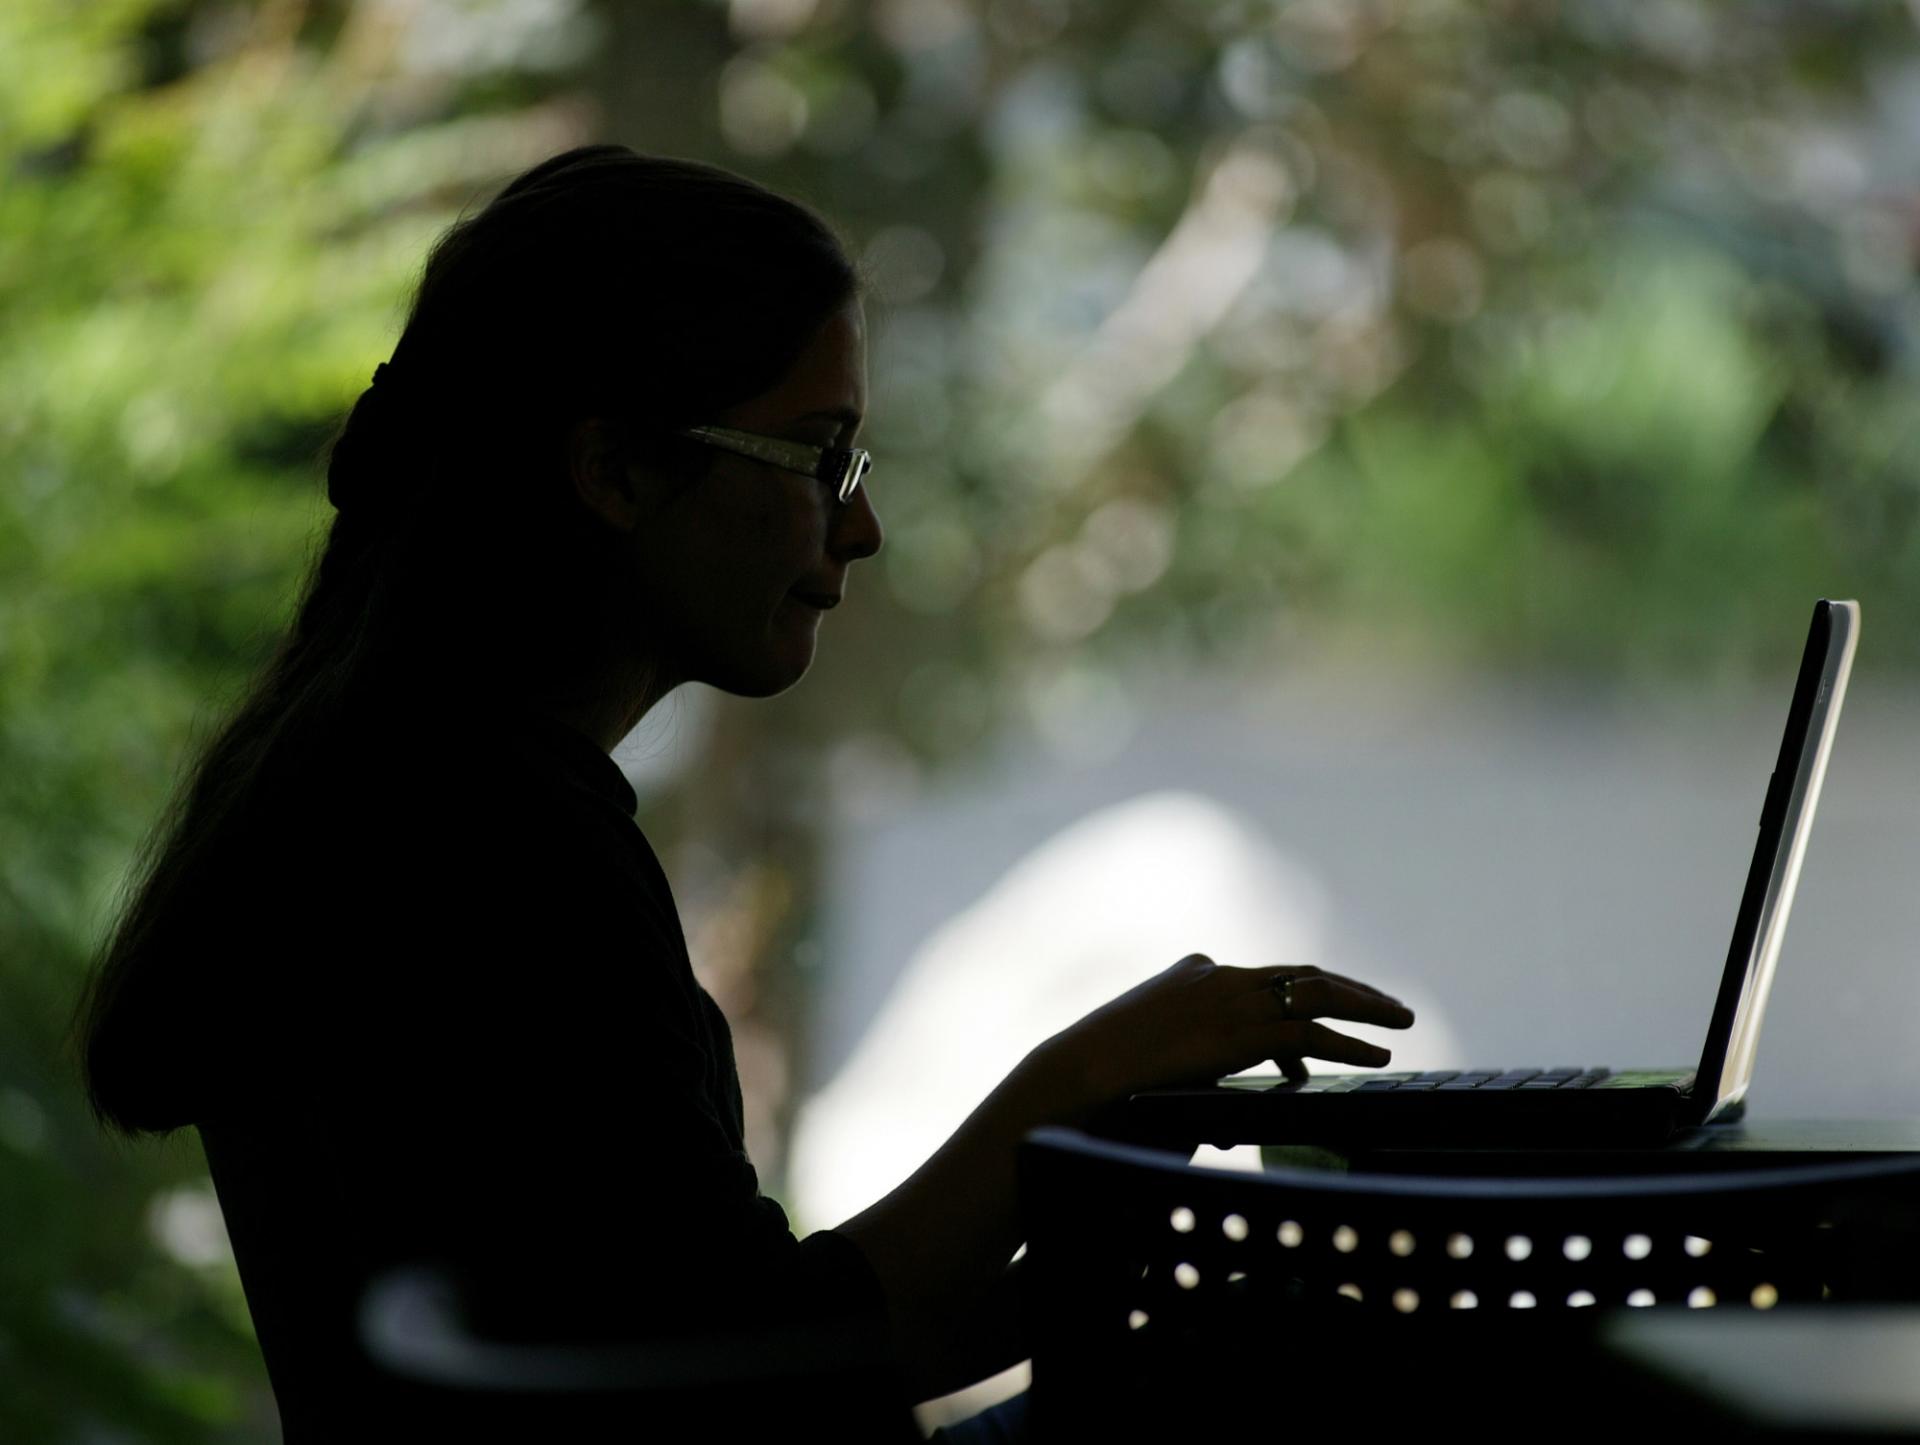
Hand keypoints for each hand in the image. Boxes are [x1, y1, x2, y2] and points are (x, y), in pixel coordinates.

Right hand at [1044, 954, 1415, 1109]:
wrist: (1077, 1075)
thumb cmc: (1102, 1081)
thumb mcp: (1154, 1067)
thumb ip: (1195, 1081)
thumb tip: (1222, 1124)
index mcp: (1194, 974)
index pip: (1263, 980)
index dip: (1300, 1001)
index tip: (1320, 1032)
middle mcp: (1218, 975)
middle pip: (1301, 974)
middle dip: (1350, 990)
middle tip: (1388, 1006)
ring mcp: (1231, 999)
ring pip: (1317, 993)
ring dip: (1365, 1005)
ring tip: (1401, 1021)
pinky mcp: (1240, 1031)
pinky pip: (1309, 1033)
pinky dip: (1348, 1043)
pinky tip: (1375, 1056)